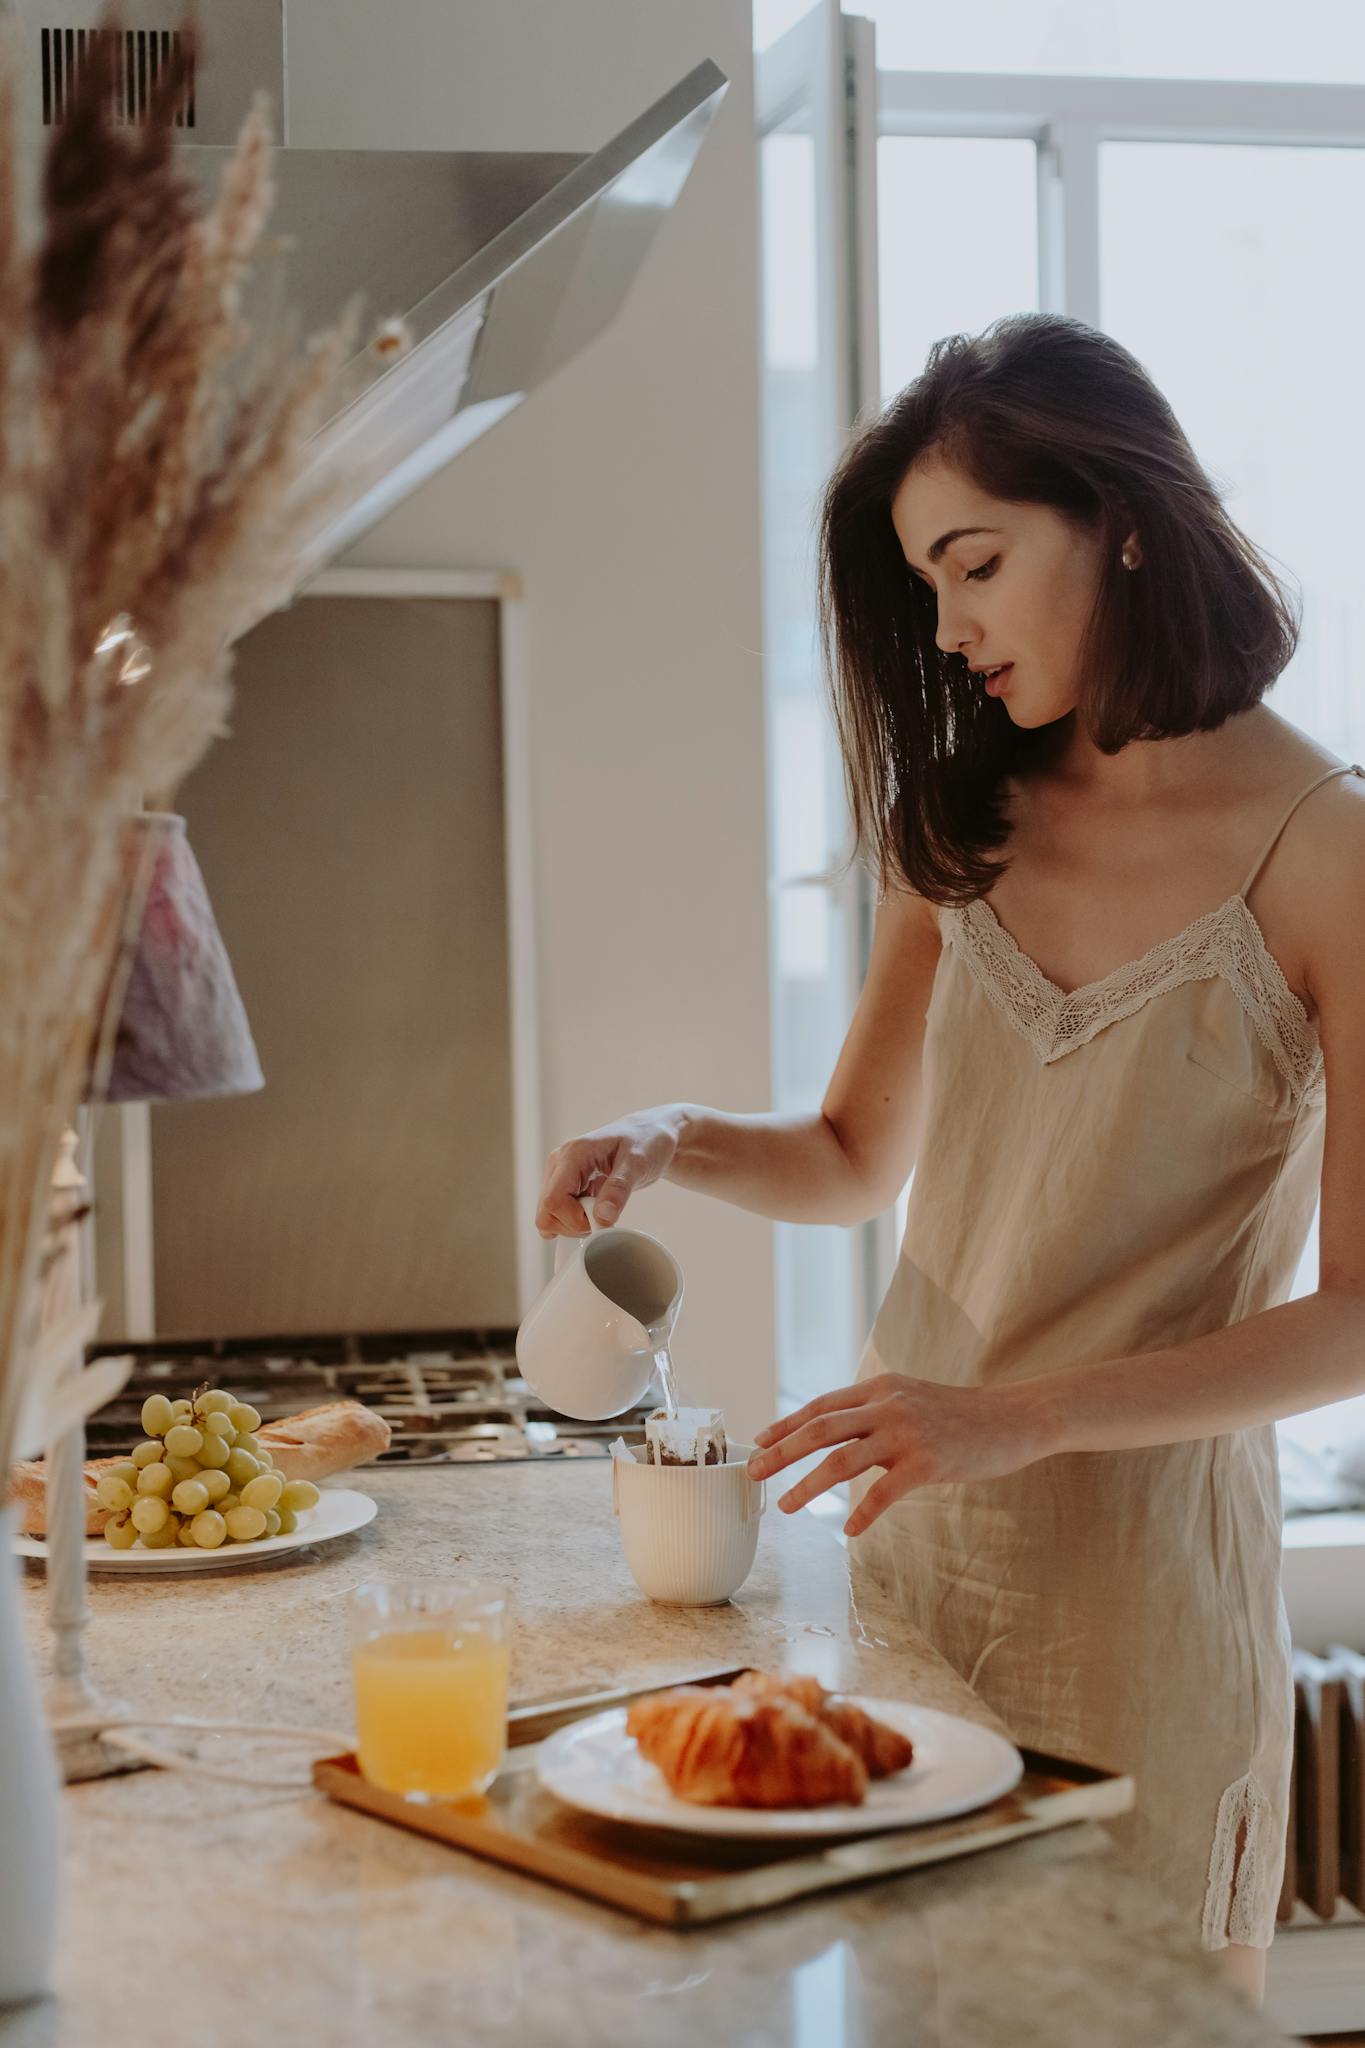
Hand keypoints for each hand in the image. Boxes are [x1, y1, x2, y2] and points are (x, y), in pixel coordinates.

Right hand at [535, 1107, 683, 1236]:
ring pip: (550, 1217)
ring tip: (602, 1209)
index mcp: (572, 1155)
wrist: (650, 1135)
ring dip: (576, 1224)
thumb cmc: (646, 1142)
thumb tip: (602, 1217)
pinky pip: (560, 1215)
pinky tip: (596, 1210)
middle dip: (575, 1225)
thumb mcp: (638, 1163)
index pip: (553, 1201)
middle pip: (546, 1214)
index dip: (575, 1221)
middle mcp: (559, 1165)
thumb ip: (619, 1189)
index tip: (603, 1219)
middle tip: (604, 1215)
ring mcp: (560, 1176)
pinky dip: (577, 1221)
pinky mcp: (565, 1186)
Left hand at [745, 1373, 1057, 1537]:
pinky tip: (848, 1528)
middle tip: (755, 1473)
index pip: (820, 1406)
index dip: (786, 1425)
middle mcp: (887, 1404)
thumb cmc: (958, 1416)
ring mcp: (907, 1432)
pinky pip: (886, 1490)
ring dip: (809, 1485)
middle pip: (821, 1428)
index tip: (759, 1442)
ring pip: (844, 1459)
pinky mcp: (929, 1460)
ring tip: (787, 1506)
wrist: (1012, 1417)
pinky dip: (863, 1511)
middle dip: (782, 1452)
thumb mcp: (909, 1399)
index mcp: (879, 1388)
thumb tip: (833, 1434)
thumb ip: (874, 1412)